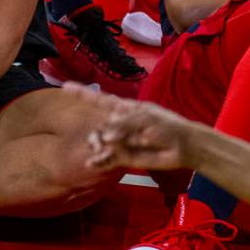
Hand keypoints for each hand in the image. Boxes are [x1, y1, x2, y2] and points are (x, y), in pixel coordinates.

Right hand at [85, 97, 199, 171]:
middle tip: (101, 139)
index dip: (82, 93)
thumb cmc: (167, 125)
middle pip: (98, 124)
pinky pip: (108, 159)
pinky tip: (93, 163)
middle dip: (96, 131)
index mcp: (124, 108)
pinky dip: (100, 161)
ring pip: (101, 142)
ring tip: (100, 148)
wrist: (184, 146)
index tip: (65, 87)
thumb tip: (104, 136)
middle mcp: (120, 124)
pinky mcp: (126, 157)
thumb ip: (123, 124)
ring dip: (97, 145)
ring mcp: (122, 141)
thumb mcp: (146, 118)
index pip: (100, 99)